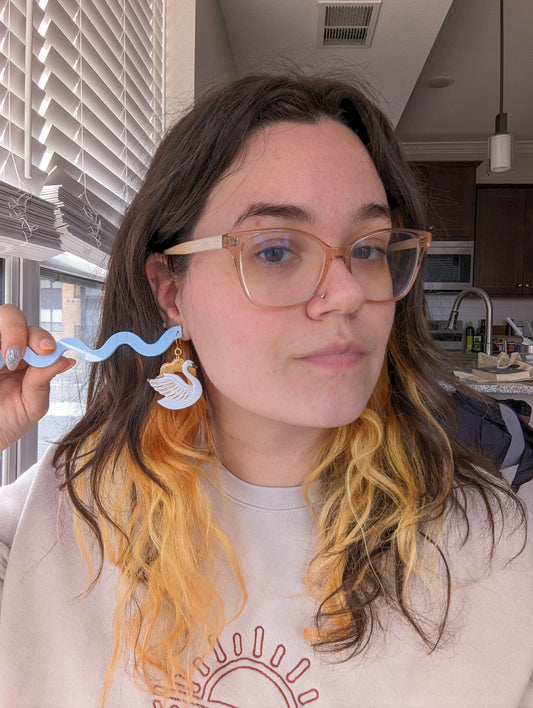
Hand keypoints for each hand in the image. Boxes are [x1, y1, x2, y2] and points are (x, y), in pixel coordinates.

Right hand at [0, 304, 74, 451]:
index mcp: (24, 359)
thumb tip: (66, 360)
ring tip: (6, 360)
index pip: (35, 335)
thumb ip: (44, 380)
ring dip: (5, 334)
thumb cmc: (5, 424)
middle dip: (17, 330)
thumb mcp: (31, 406)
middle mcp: (3, 349)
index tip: (45, 350)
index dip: (41, 337)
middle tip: (16, 355)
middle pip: (11, 317)